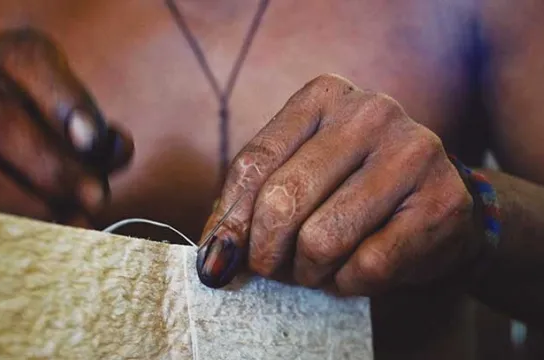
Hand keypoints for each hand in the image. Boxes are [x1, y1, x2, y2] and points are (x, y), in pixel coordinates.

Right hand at [0, 28, 132, 225]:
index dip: (64, 103)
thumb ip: (99, 134)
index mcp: (7, 59)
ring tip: (74, 224)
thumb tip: (116, 150)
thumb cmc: (45, 129)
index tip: (93, 142)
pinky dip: (4, 230)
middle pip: (2, 124)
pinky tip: (38, 241)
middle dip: (55, 168)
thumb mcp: (74, 117)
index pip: (30, 63)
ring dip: (32, 207)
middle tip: (96, 198)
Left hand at [197, 74, 480, 294]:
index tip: (219, 258)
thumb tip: (213, 259)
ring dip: (308, 271)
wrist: (432, 204)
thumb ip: (249, 205)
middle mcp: (370, 112)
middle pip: (283, 199)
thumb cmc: (349, 190)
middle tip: (271, 269)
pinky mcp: (443, 200)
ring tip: (314, 269)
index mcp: (324, 95)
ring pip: (323, 239)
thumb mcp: (296, 177)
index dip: (229, 221)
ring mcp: (413, 152)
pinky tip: (352, 271)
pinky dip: (347, 283)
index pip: (254, 163)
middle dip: (266, 252)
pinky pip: (368, 265)